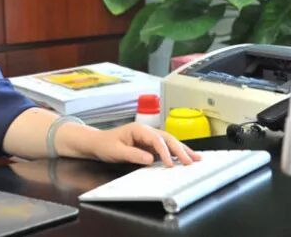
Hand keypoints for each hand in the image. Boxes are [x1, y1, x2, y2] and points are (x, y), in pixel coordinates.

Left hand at [86, 122, 201, 165]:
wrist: (96, 143)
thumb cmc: (104, 144)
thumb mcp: (116, 151)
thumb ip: (133, 154)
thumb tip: (150, 159)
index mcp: (138, 129)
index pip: (156, 139)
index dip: (165, 151)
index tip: (170, 163)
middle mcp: (146, 131)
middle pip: (167, 138)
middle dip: (180, 150)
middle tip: (191, 161)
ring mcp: (148, 138)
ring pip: (169, 142)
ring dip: (182, 150)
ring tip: (196, 159)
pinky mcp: (149, 146)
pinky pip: (165, 148)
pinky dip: (176, 154)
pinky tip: (185, 158)